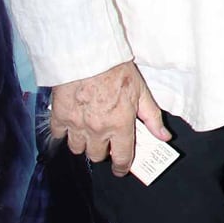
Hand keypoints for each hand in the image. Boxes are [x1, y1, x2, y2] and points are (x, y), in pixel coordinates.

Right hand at [50, 62, 169, 175]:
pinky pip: (59, 135)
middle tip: (105, 140)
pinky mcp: (59, 116)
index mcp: (120, 125)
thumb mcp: (141, 92)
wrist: (87, 53)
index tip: (120, 169)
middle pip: (97, 156)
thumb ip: (152, 117)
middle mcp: (97, 130)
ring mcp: (76, 125)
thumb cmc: (116, 70)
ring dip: (84, 144)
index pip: (121, 158)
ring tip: (88, 131)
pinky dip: (64, 132)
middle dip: (102, 151)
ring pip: (77, 149)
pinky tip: (70, 123)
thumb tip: (164, 136)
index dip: (121, 167)